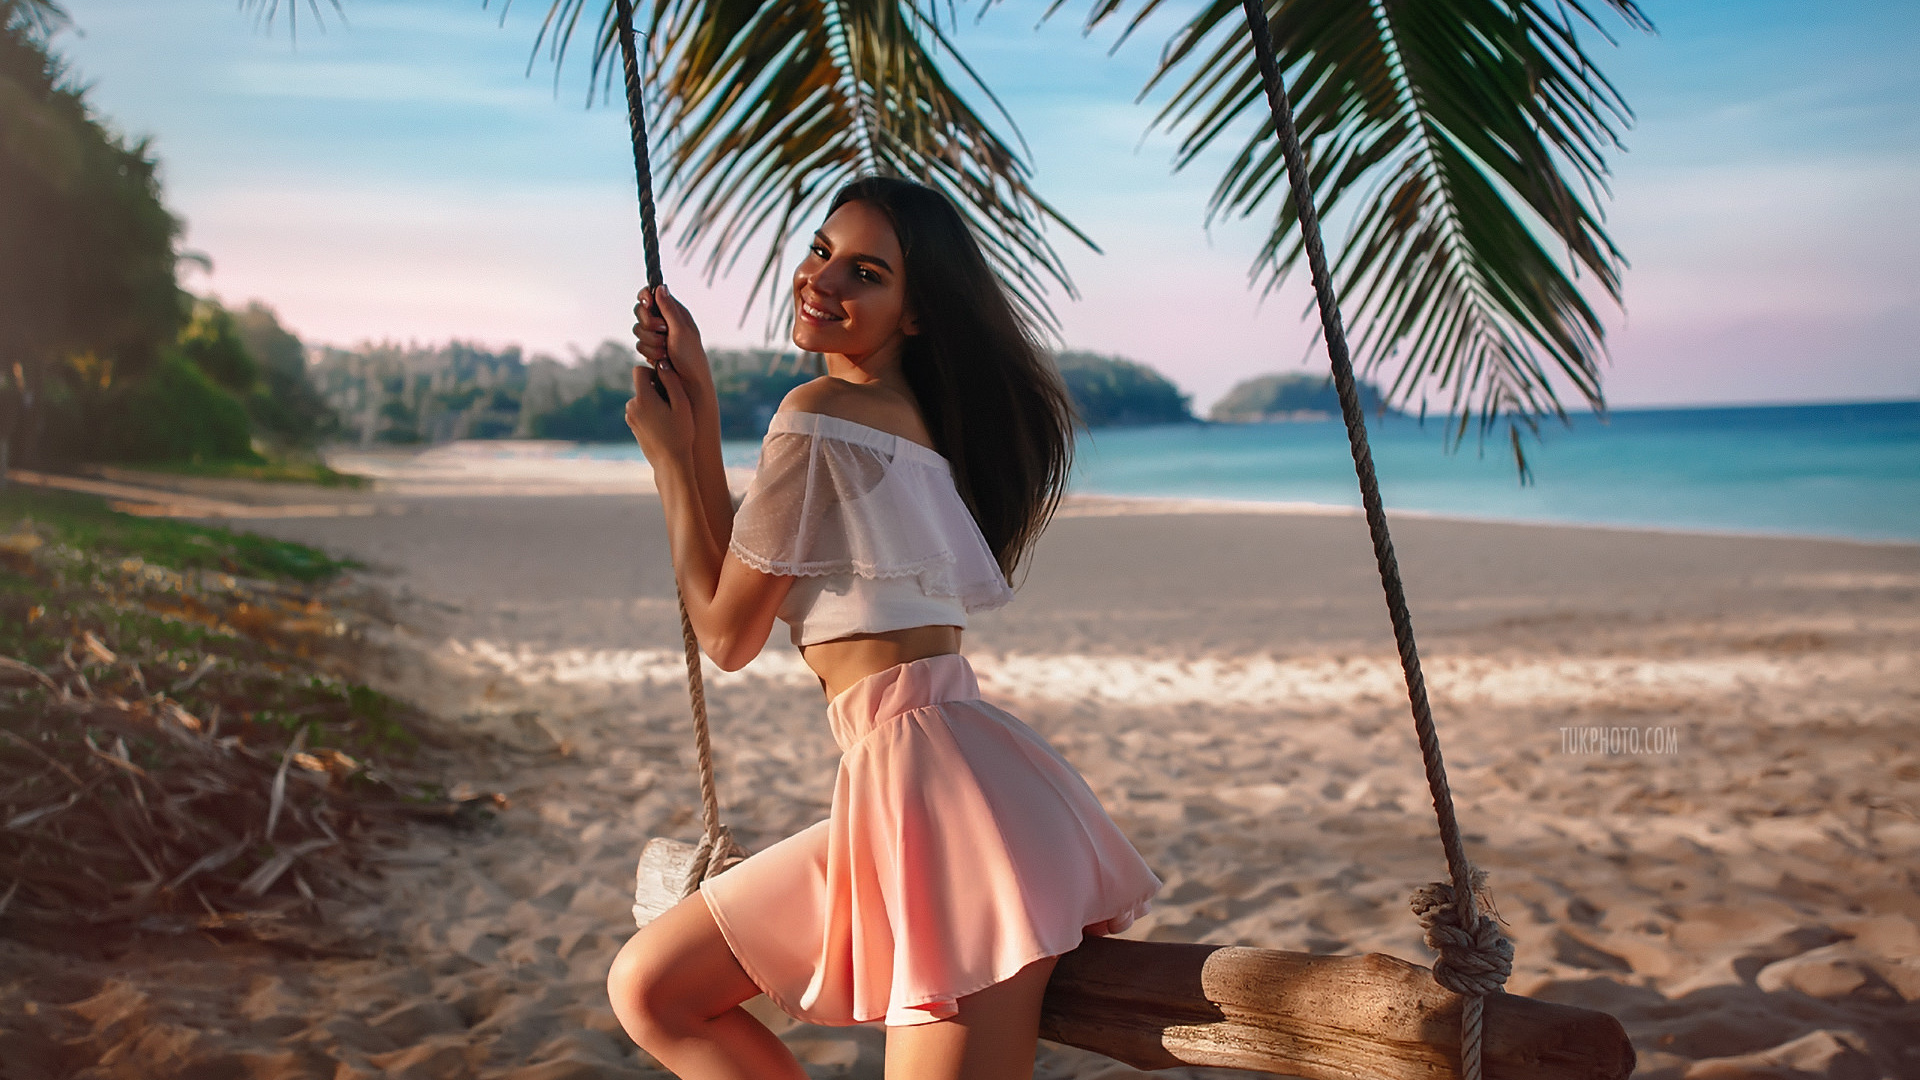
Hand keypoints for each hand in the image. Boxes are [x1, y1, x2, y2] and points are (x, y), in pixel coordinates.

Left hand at [626, 359, 695, 467]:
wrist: (671, 463)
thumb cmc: (680, 433)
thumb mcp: (682, 404)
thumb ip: (671, 381)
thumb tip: (662, 363)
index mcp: (642, 398)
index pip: (638, 371)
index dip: (652, 372)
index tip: (665, 383)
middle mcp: (632, 407)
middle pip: (641, 386)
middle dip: (655, 389)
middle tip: (672, 404)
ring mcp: (630, 418)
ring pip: (642, 399)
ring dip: (654, 402)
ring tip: (669, 417)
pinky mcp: (633, 427)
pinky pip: (641, 412)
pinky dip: (651, 413)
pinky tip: (664, 426)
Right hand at [632, 284, 712, 398]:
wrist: (689, 383)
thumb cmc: (690, 356)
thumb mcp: (681, 330)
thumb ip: (668, 309)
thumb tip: (660, 287)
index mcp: (674, 312)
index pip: (652, 294)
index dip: (646, 297)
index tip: (647, 304)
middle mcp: (664, 321)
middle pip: (640, 311)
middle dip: (649, 324)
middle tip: (663, 332)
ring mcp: (656, 335)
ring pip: (637, 330)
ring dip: (651, 342)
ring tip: (666, 351)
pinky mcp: (651, 349)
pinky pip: (639, 345)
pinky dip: (649, 352)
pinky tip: (661, 359)